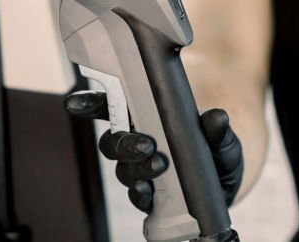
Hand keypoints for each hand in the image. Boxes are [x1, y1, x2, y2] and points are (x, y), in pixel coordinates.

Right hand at [65, 90, 243, 211]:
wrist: (224, 187)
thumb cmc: (215, 151)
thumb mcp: (222, 138)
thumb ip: (217, 130)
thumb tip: (217, 118)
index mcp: (146, 118)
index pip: (111, 107)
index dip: (89, 103)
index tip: (74, 102)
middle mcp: (137, 144)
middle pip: (113, 142)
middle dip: (124, 143)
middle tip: (146, 144)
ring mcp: (140, 171)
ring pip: (123, 170)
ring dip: (136, 168)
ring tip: (158, 166)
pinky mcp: (150, 196)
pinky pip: (137, 196)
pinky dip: (141, 194)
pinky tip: (148, 192)